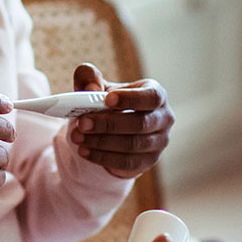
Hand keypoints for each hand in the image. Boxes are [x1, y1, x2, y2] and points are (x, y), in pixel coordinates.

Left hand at [71, 64, 173, 178]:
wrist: (112, 128)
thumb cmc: (108, 101)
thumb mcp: (97, 85)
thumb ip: (89, 78)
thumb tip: (90, 89)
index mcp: (156, 94)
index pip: (151, 97)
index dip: (131, 99)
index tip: (107, 99)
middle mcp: (163, 118)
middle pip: (140, 123)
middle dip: (108, 124)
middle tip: (82, 123)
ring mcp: (159, 143)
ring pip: (132, 145)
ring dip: (102, 142)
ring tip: (77, 137)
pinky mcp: (147, 161)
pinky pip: (126, 163)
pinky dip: (103, 157)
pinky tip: (84, 151)